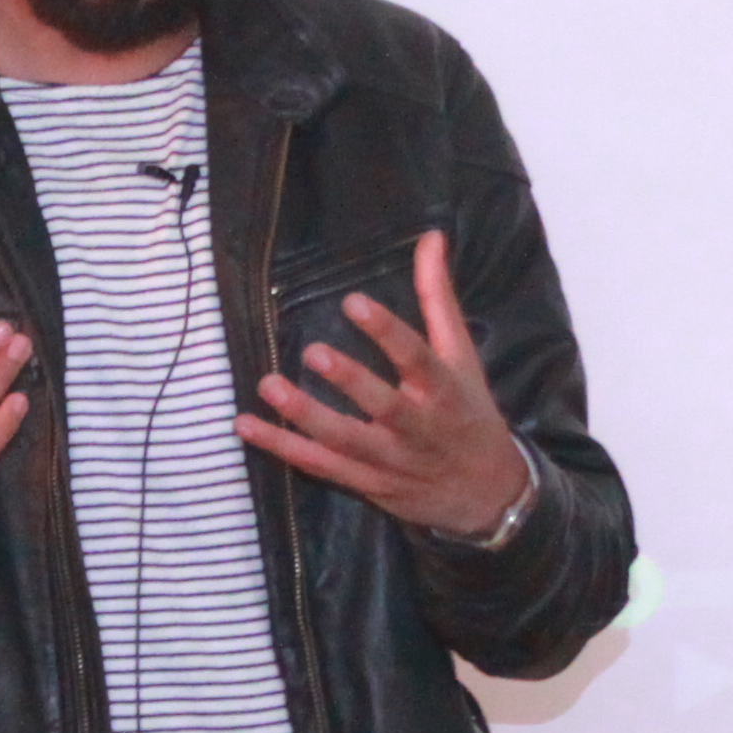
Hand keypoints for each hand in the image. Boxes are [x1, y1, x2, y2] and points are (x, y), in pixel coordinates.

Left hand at [236, 230, 532, 539]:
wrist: (485, 494)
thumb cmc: (468, 412)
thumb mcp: (461, 355)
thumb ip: (438, 297)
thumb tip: (431, 237)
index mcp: (442, 390)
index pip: (417, 359)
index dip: (387, 332)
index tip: (353, 302)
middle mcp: (417, 428)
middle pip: (383, 406)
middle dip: (350, 381)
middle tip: (314, 351)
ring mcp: (389, 460)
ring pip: (345, 441)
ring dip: (305, 416)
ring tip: (269, 386)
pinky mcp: (365, 482)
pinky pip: (320, 466)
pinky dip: (282, 447)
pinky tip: (247, 425)